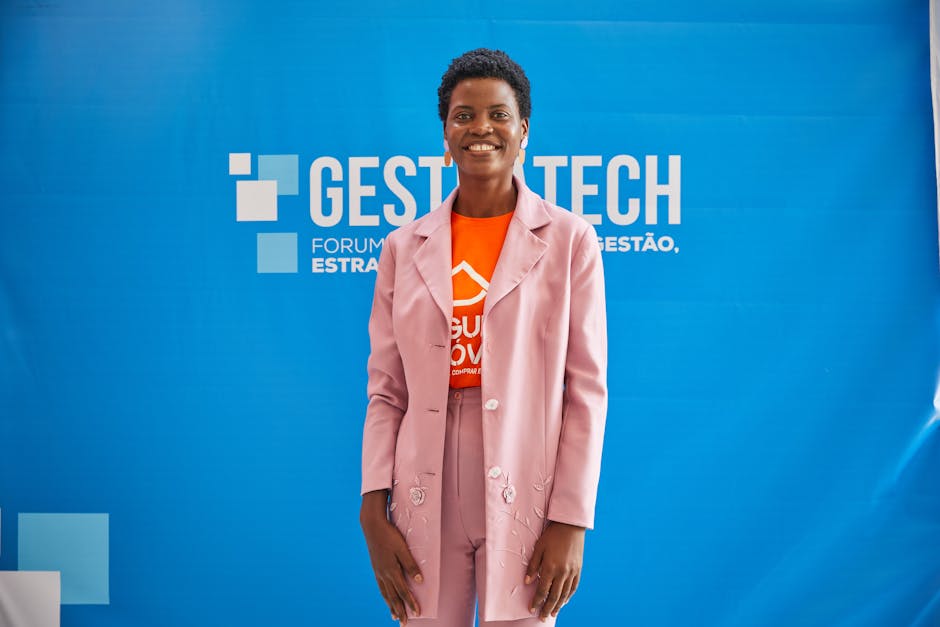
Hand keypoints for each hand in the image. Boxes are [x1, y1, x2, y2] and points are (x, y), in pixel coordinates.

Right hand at [360, 491, 422, 623]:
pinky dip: (385, 595)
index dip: (411, 603)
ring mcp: (378, 572)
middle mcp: (384, 574)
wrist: (372, 526)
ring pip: (385, 593)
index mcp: (391, 570)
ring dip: (391, 606)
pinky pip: (381, 587)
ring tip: (394, 616)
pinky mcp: (376, 568)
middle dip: (400, 611)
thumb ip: (411, 564)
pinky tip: (386, 598)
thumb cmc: (389, 535)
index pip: (403, 591)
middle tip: (404, 624)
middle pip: (393, 597)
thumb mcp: (402, 548)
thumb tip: (420, 580)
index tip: (417, 613)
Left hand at [525, 521, 584, 620]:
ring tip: (552, 613)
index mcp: (550, 567)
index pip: (542, 590)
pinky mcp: (578, 570)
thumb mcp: (539, 548)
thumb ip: (533, 565)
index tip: (532, 608)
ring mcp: (572, 572)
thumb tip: (527, 581)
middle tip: (542, 617)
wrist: (570, 526)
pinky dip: (568, 596)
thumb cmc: (552, 535)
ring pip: (565, 594)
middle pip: (554, 596)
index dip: (537, 601)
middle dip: (547, 608)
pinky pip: (574, 587)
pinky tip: (564, 602)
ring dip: (558, 605)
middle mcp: (562, 572)